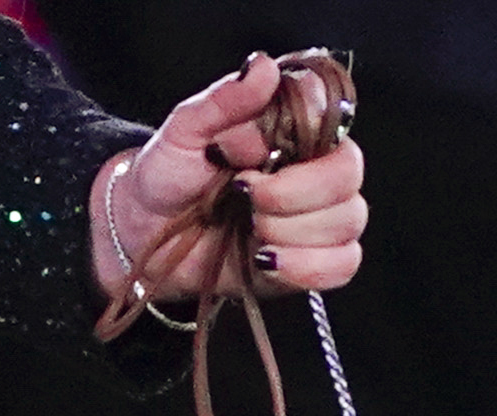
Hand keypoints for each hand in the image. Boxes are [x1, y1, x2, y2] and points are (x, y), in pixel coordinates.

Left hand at [91, 54, 367, 313]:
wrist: (148, 233)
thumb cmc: (168, 175)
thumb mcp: (185, 130)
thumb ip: (225, 100)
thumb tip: (263, 67)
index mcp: (291, 129)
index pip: (333, 117)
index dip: (308, 136)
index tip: (261, 149)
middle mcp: (314, 169)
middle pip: (347, 175)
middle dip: (294, 192)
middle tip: (245, 193)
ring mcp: (318, 216)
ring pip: (347, 221)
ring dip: (292, 230)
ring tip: (250, 228)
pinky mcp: (314, 261)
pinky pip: (342, 265)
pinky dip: (307, 266)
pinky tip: (267, 260)